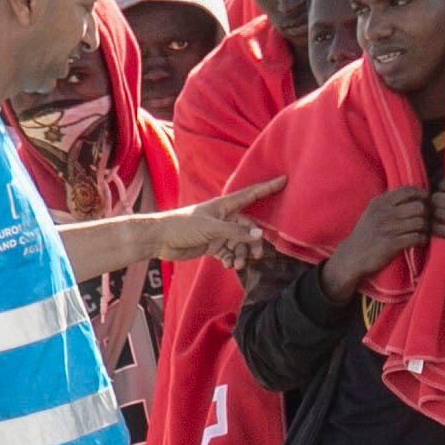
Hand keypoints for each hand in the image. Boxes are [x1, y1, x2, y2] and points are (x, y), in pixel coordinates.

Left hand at [156, 179, 277, 268]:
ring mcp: (218, 231)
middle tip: (258, 254)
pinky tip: (228, 264)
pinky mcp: (212, 245)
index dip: (268, 187)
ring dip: (242, 254)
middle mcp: (224, 217)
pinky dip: (231, 259)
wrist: (160, 239)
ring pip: (239, 242)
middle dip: (254, 241)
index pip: (251, 194)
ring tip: (238, 264)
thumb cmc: (183, 225)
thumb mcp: (212, 228)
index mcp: (225, 205)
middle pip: (248, 227)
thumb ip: (236, 232)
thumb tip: (259, 235)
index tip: (284, 180)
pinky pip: (229, 252)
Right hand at [320, 184, 430, 297]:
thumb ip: (388, 202)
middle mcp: (383, 213)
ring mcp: (387, 229)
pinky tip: (421, 241)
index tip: (426, 201)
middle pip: (418, 206)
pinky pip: (417, 237)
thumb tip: (411, 193)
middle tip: (428, 219)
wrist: (351, 257)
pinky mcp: (391, 244)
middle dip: (427, 213)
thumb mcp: (372, 213)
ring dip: (426, 228)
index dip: (421, 194)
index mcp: (379, 202)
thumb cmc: (365, 235)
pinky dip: (423, 239)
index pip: (407, 191)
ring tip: (424, 231)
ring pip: (420, 222)